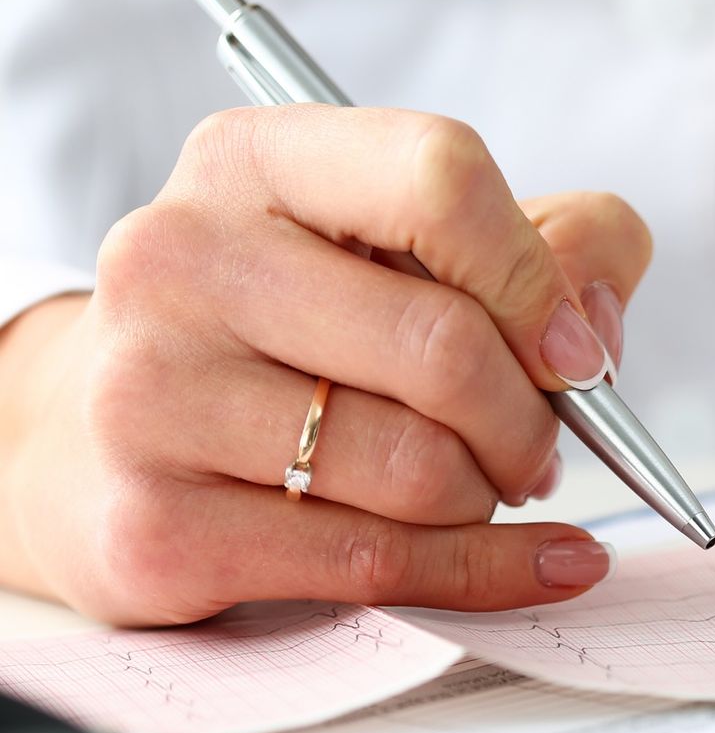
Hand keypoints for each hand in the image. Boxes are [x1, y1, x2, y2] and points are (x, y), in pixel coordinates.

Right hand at [0, 105, 651, 624]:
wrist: (104, 439)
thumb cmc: (304, 329)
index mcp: (255, 161)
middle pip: (441, 345)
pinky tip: (537, 563)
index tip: (576, 353)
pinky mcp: (153, 528)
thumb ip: (560, 245)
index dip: (537, 279)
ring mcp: (149, 394)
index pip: (439, 181)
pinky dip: (486, 571)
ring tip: (473, 483)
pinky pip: (377, 564)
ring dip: (488, 493)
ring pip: (416, 467)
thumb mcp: (419, 244)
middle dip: (529, 417)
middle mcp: (180, 259)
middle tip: (537, 444)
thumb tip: (592, 331)